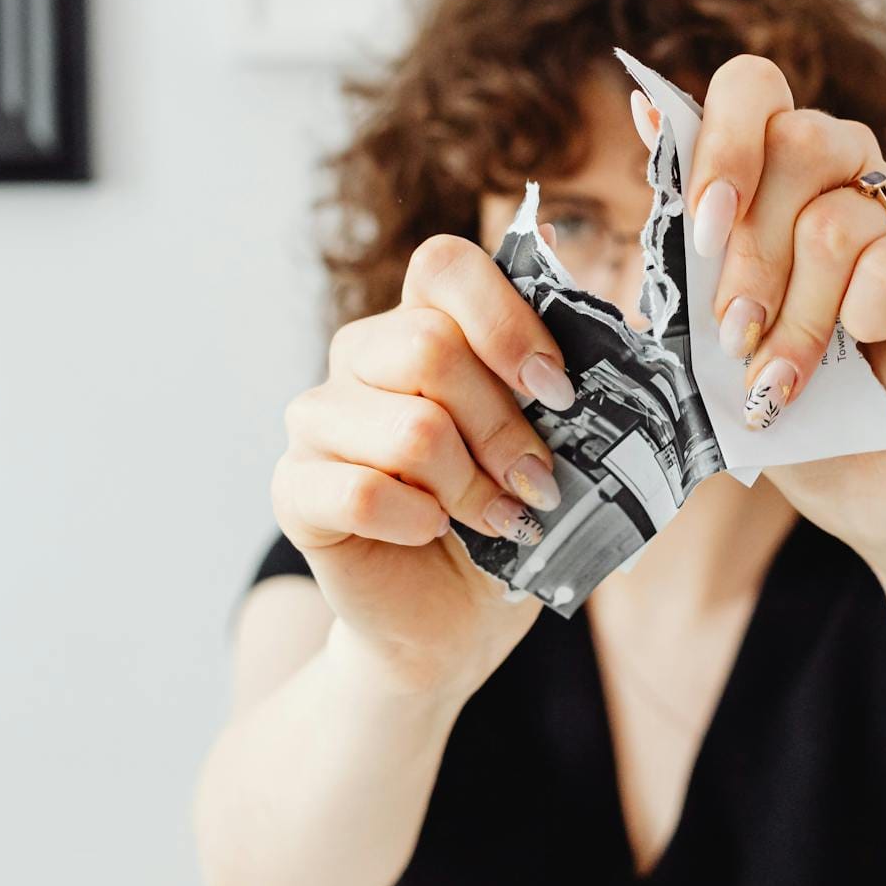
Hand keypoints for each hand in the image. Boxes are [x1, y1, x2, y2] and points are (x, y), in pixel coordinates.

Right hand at [272, 236, 575, 695]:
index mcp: (425, 320)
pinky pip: (359, 490)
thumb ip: (573, 361)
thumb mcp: (559, 438)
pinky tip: (432, 533)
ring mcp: (318, 418)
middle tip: (536, 482)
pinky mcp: (294, 487)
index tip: (557, 389)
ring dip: (470, 486)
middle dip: (504, 429)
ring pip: (408, 428)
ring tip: (493, 517)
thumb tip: (591, 272)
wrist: (456, 620)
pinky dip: (416, 521)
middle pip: (429, 348)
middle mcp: (361, 354)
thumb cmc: (509, 516)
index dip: (506, 321)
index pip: (445, 265)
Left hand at [680, 57, 885, 547]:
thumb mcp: (703, 317)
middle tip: (734, 337)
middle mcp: (847, 165)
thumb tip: (649, 115)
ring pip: (836, 220)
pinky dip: (865, 314)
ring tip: (783, 378)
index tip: (703, 230)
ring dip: (798, 316)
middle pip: (797, 144)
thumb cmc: (777, 391)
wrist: (860, 477)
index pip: (754, 87)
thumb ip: (680, 228)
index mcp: (778, 165)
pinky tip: (864, 345)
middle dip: (751, 258)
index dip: (724, 144)